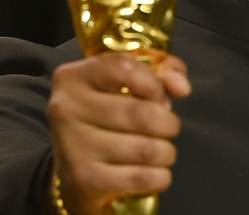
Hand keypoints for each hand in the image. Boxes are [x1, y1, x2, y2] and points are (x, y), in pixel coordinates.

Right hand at [46, 51, 190, 214]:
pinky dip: (159, 177)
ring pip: (146, 149)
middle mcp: (66, 108)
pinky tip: (153, 172)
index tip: (160, 97)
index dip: (154, 83)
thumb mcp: (127, 84)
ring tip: (160, 151)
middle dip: (168, 124)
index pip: (124, 67)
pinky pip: (142, 177)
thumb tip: (182, 87)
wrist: (73, 174)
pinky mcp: (84, 180)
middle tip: (166, 129)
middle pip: (142, 114)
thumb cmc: (107, 119)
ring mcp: (73, 145)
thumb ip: (161, 71)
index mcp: (74, 77)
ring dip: (166, 153)